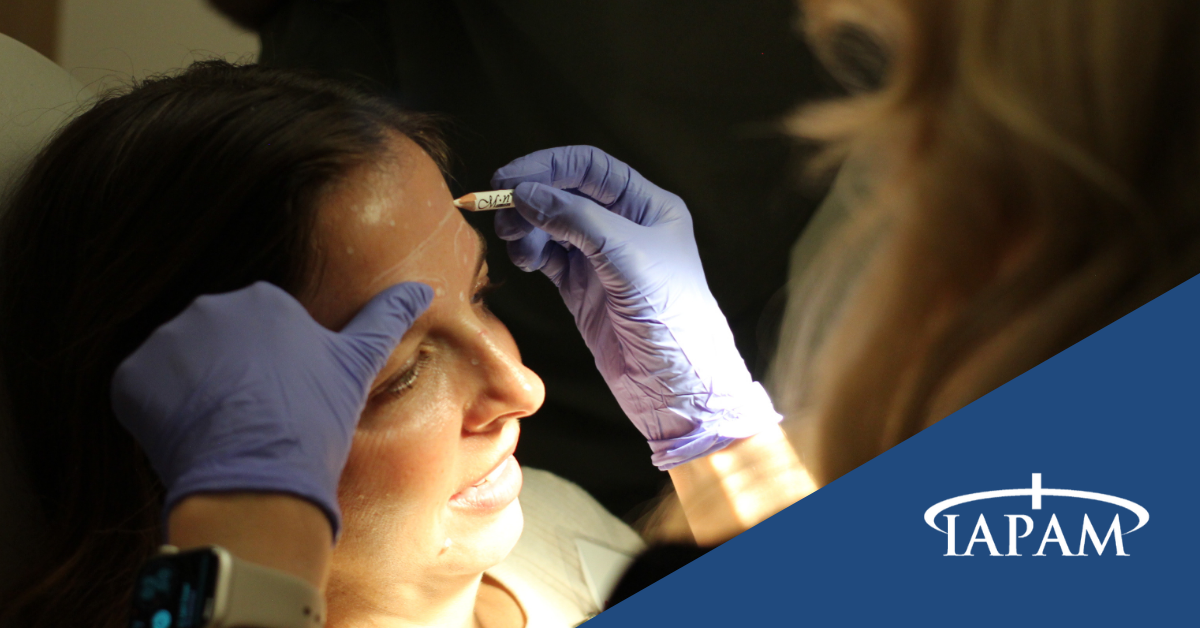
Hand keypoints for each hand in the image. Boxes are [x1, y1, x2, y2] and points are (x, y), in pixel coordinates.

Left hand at [111, 281, 432, 536]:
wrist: (262, 476)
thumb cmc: (316, 421)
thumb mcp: (357, 365)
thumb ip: (385, 318)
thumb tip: (423, 288)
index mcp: (263, 299)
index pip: (258, 332)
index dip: (270, 372)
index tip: (281, 402)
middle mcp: (209, 306)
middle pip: (214, 345)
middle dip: (228, 379)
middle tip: (251, 420)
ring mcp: (166, 340)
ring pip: (177, 368)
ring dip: (192, 395)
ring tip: (222, 432)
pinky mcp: (132, 376)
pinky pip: (141, 392)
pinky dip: (158, 416)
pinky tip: (190, 440)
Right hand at [491, 146, 780, 469]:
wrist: (676, 387)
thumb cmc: (669, 316)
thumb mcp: (626, 258)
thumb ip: (576, 220)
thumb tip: (524, 192)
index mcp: (648, 206)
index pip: (590, 168)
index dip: (548, 166)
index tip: (508, 178)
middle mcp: (625, 226)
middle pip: (566, 193)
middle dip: (531, 198)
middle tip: (501, 213)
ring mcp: (601, 258)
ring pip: (552, 225)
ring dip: (526, 227)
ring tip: (514, 243)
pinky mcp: (583, 288)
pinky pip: (549, 256)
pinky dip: (531, 252)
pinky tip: (523, 260)